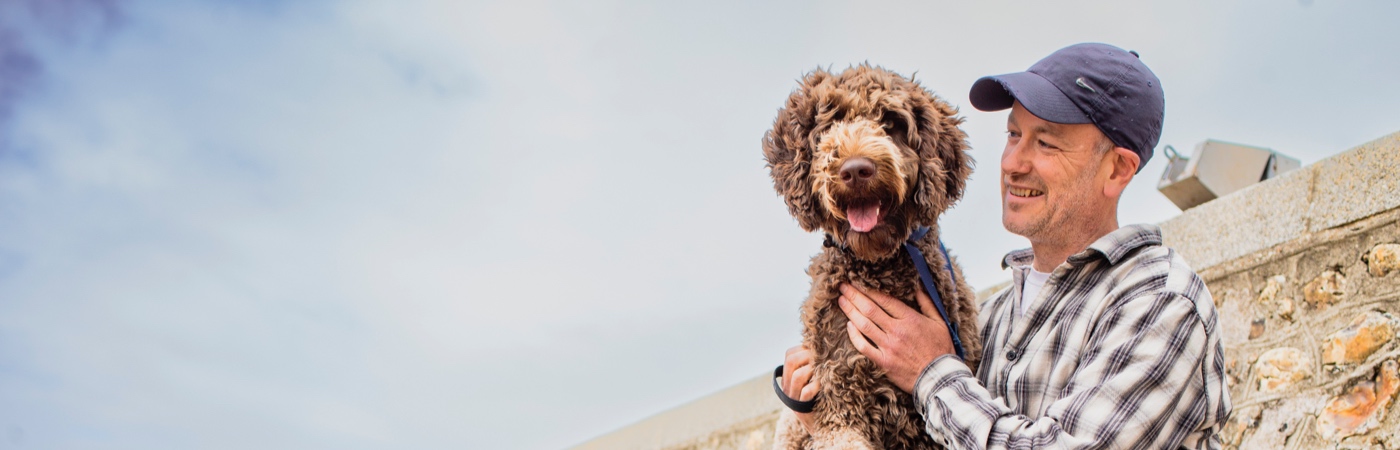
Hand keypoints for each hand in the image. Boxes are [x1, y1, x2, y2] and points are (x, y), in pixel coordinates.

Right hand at [781, 345, 819, 432]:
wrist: (824, 427)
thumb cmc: (822, 399)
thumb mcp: (814, 379)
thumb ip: (814, 365)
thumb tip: (823, 345)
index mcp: (788, 377)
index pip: (789, 355)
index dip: (803, 348)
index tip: (818, 350)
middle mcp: (787, 386)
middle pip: (791, 362)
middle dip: (808, 356)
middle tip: (822, 358)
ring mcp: (793, 398)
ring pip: (797, 376)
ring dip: (813, 369)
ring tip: (824, 370)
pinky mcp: (802, 408)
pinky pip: (807, 391)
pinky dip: (816, 385)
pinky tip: (824, 384)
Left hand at [837, 283, 953, 392]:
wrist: (939, 378)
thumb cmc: (940, 349)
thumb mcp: (939, 322)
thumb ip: (927, 303)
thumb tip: (917, 287)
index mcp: (910, 319)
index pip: (884, 300)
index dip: (869, 290)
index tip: (858, 282)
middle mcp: (897, 331)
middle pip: (870, 309)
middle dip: (854, 295)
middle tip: (843, 286)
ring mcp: (888, 347)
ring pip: (864, 325)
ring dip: (850, 311)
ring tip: (841, 301)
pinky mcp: (883, 362)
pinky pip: (863, 346)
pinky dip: (854, 335)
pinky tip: (848, 325)